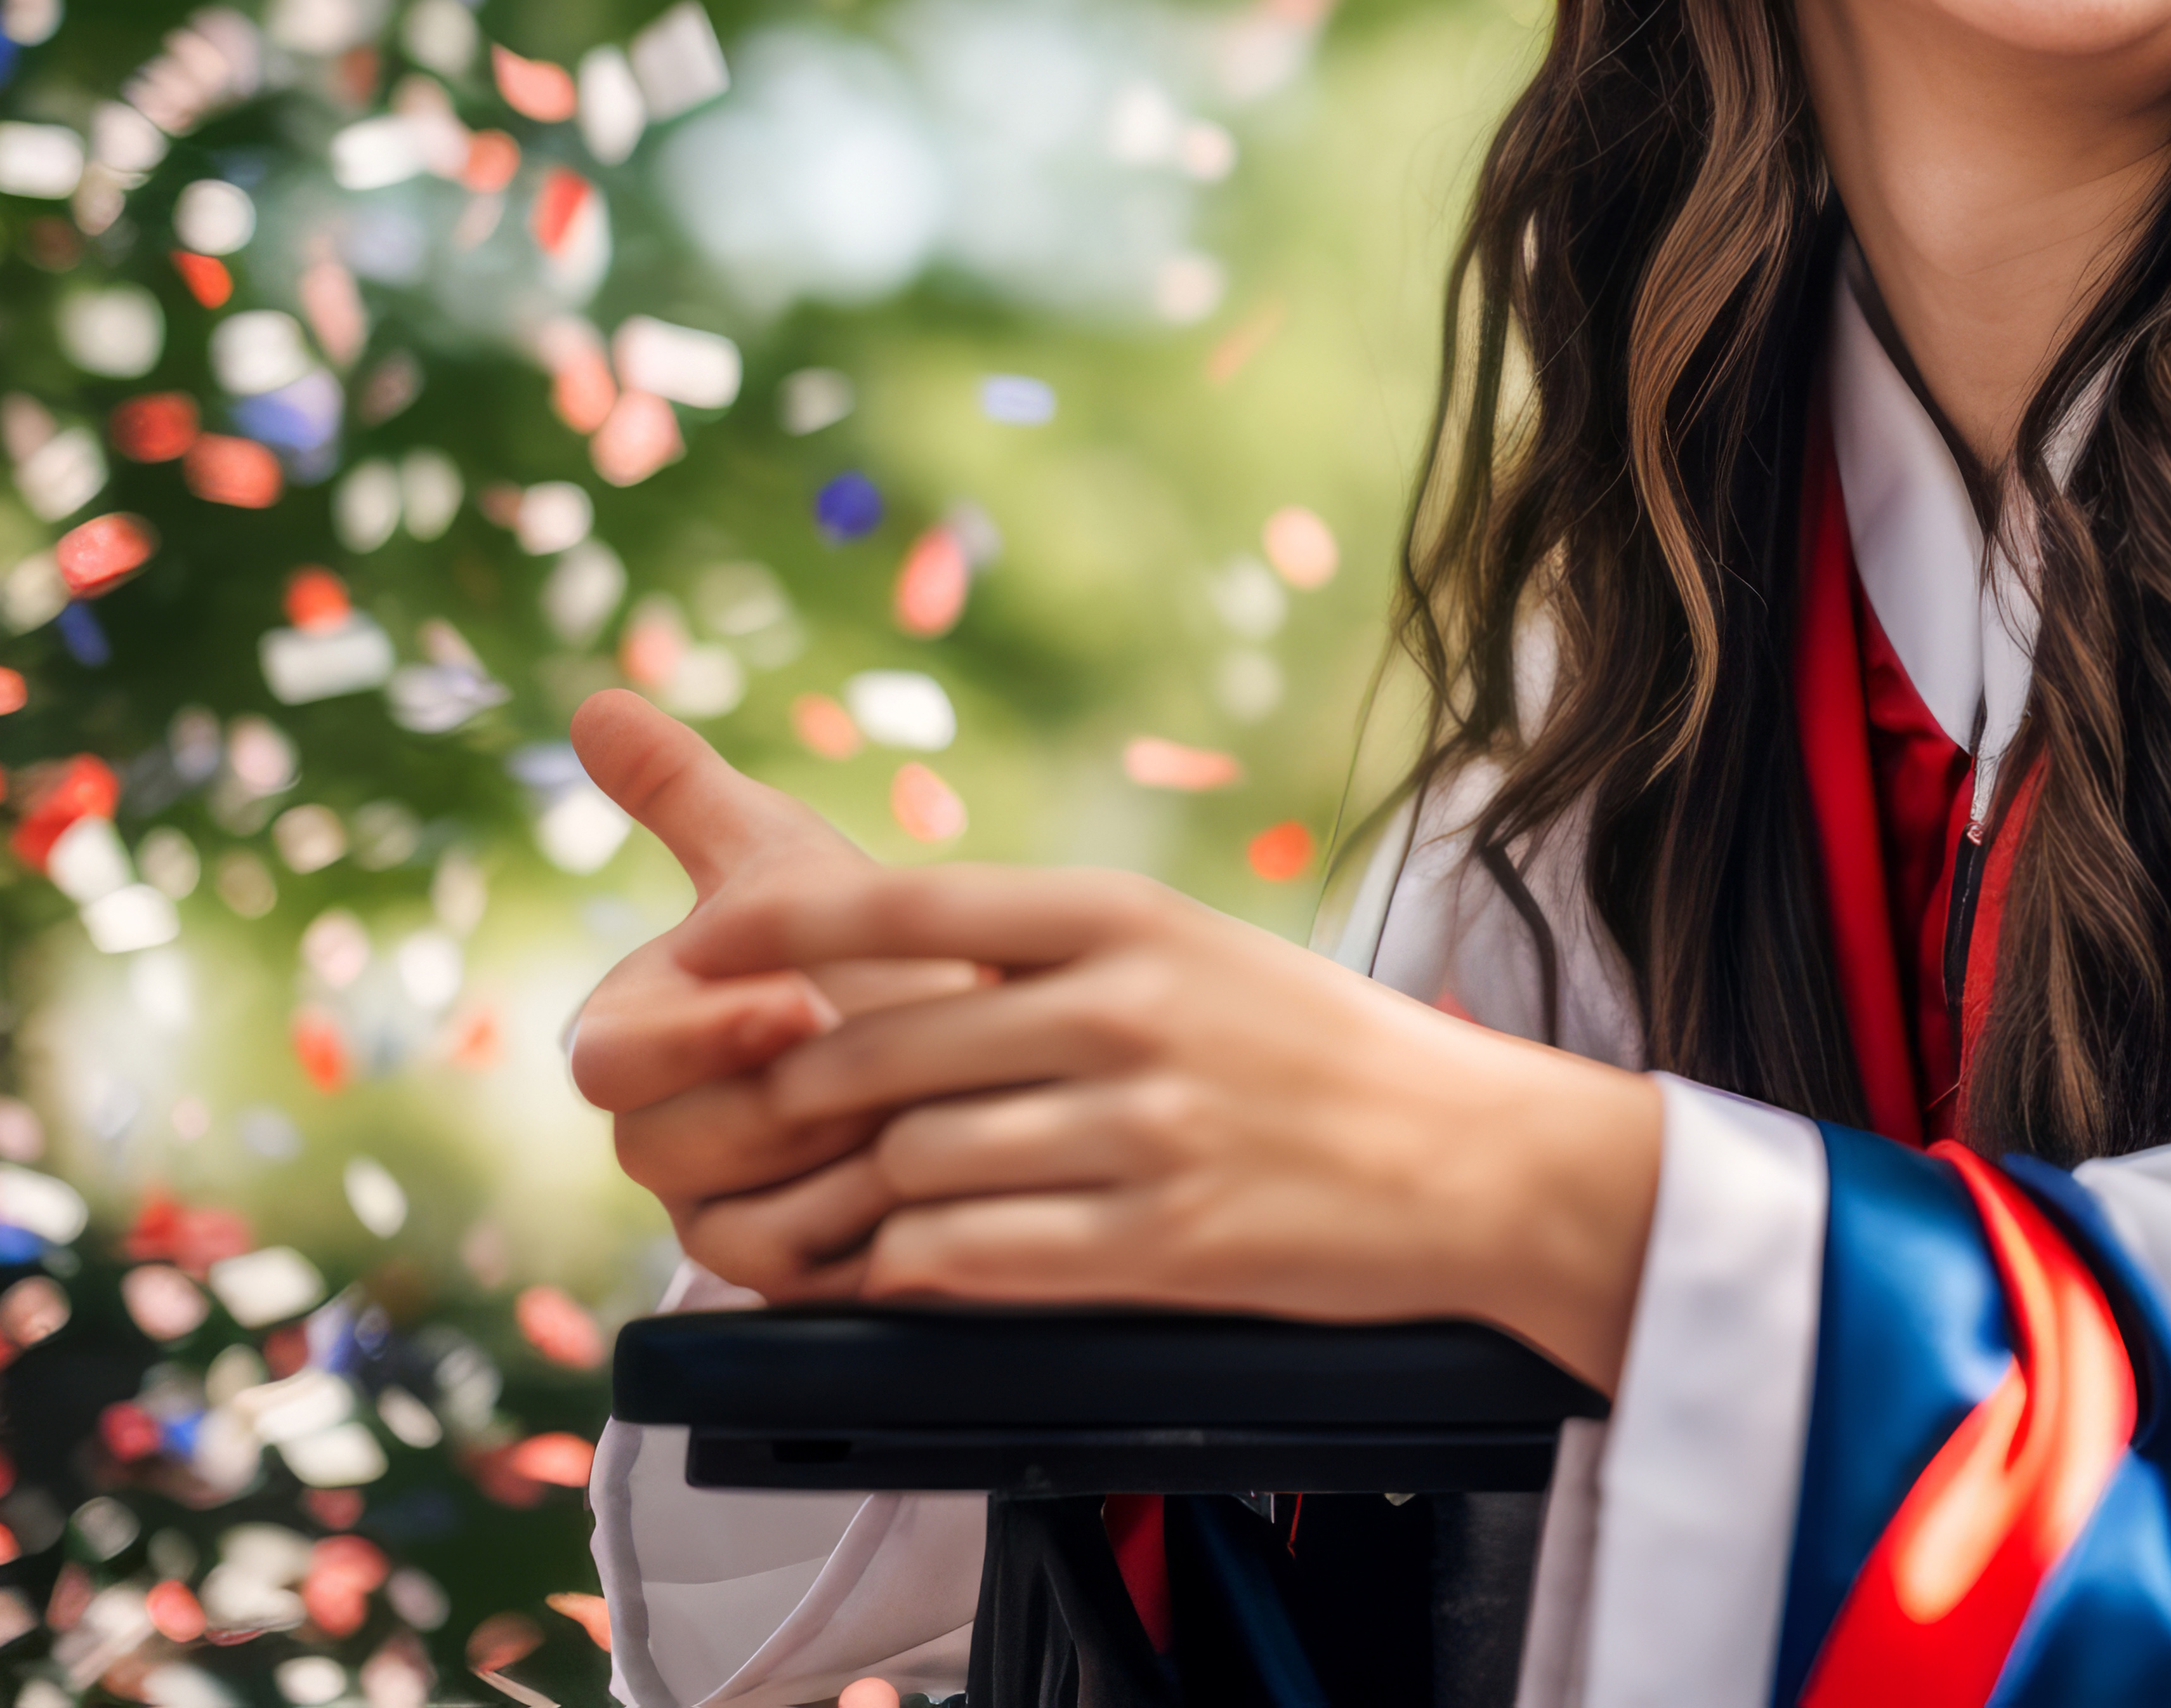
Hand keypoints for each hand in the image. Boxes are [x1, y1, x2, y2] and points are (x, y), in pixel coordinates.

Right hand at [560, 688, 982, 1298]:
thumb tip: (596, 700)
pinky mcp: (775, 1275)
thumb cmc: (856, 935)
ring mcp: (707, 1212)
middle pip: (669, 1148)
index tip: (799, 1000)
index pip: (614, 1060)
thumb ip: (682, 791)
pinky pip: (788, 1274)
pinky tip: (931, 1179)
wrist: (963, 1037)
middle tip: (892, 1063)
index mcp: (633, 1037)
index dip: (703, 1034)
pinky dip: (860, 1231)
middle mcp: (654, 1134)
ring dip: (836, 1159)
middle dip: (788, 1101)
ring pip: (729, 1220)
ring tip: (930, 1107)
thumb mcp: (777, 858)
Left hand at [672, 862, 1666, 1391]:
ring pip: (911, 1158)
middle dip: (794, 1090)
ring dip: (861, 1190)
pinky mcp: (1159, 1242)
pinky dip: (915, 1266)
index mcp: (1128, 917)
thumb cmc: (1315, 1051)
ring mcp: (1143, 1129)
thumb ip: (1051, 951)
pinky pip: (971, 1255)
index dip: (779, 928)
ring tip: (847, 1203)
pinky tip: (910, 1264)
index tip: (702, 947)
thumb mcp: (1193, 950)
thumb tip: (884, 952)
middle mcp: (1125, 1009)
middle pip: (877, 1045)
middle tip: (760, 1117)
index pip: (906, 904)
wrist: (1468, 1159)